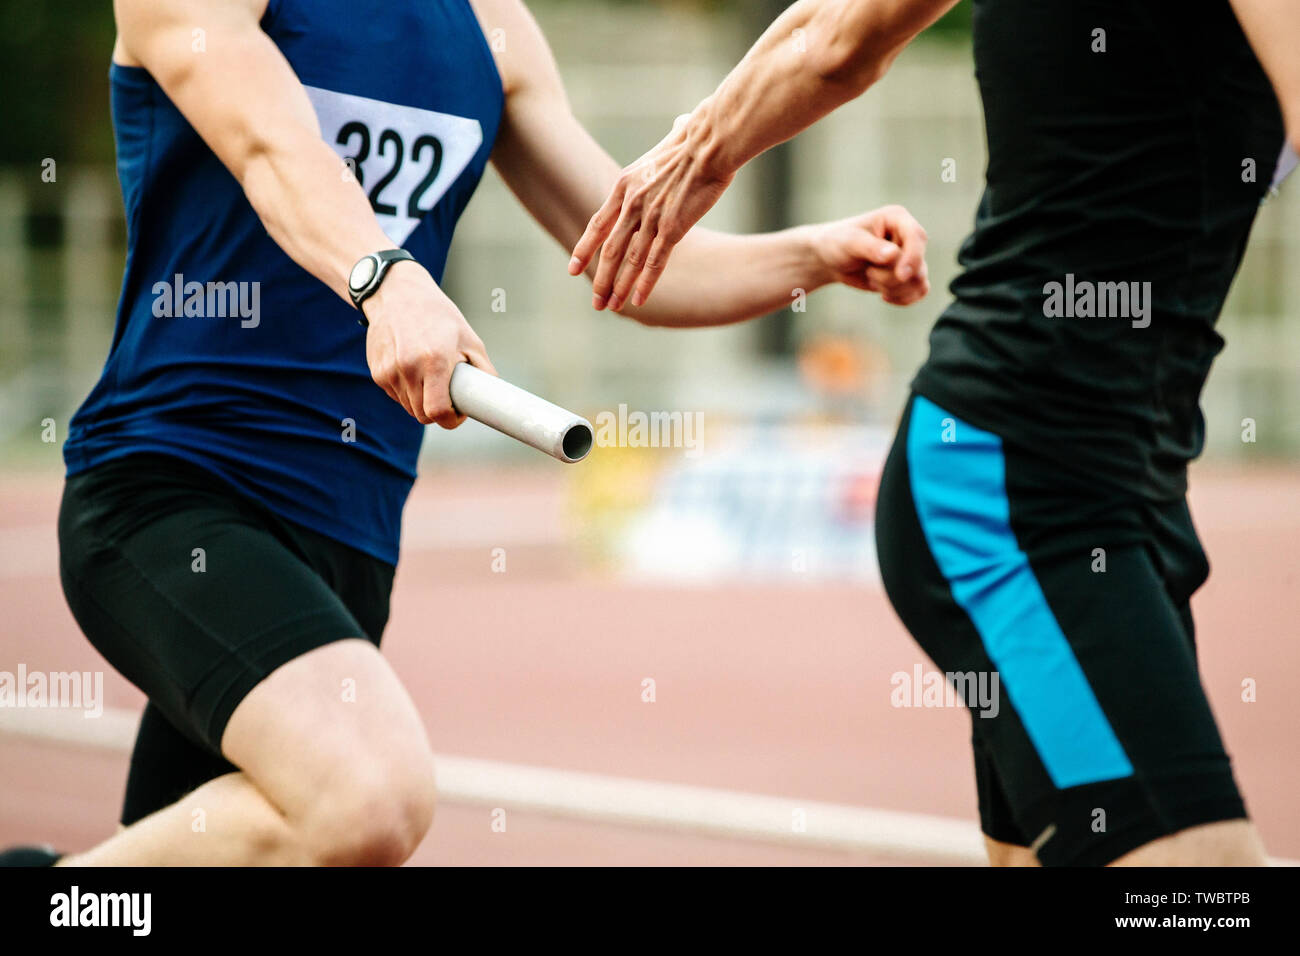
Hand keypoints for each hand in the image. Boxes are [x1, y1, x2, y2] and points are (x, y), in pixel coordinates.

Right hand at [363, 261, 496, 427]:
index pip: (438, 412)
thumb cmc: (437, 315)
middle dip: (437, 412)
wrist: (397, 293)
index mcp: (434, 361)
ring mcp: (389, 371)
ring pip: (409, 407)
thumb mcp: (468, 338)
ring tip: (430, 377)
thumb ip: (483, 370)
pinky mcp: (377, 372)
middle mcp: (408, 368)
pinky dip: (407, 390)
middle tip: (447, 396)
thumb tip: (492, 397)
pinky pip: (396, 395)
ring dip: (421, 401)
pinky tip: (413, 369)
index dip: (451, 420)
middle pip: (422, 415)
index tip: (457, 414)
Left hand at [568, 111, 734, 311]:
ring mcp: (650, 216)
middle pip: (611, 249)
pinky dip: (645, 283)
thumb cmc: (699, 138)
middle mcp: (631, 203)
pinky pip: (654, 262)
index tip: (573, 268)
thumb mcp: (672, 139)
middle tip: (595, 301)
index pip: (598, 224)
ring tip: (611, 306)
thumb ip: (670, 138)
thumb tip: (680, 124)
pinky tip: (637, 300)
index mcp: (625, 185)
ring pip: (629, 260)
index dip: (585, 249)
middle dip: (601, 278)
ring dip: (619, 286)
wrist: (711, 141)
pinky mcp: (672, 228)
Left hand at [811, 206, 929, 304]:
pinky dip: (903, 298)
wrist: (829, 259)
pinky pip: (919, 291)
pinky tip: (883, 295)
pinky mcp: (907, 275)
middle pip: (918, 265)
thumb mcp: (849, 242)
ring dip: (893, 288)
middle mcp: (908, 236)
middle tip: (869, 272)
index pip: (917, 237)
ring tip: (872, 278)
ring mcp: (909, 256)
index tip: (900, 275)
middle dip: (891, 277)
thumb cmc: (837, 243)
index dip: (913, 257)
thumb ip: (870, 247)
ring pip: (919, 282)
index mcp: (897, 218)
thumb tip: (893, 254)